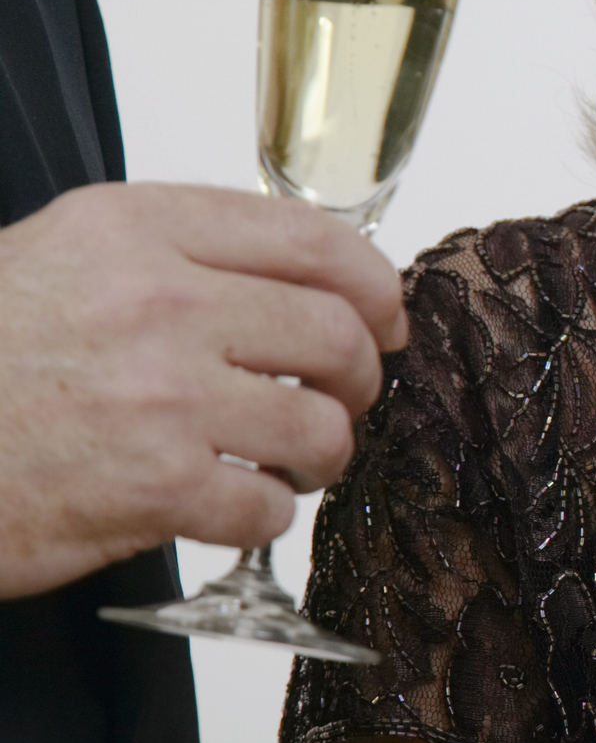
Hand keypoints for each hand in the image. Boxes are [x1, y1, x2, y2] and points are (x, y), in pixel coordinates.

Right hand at [0, 182, 408, 598]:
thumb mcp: (62, 256)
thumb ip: (178, 254)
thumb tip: (299, 280)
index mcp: (138, 228)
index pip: (314, 240)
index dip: (374, 287)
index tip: (385, 318)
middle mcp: (158, 301)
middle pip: (338, 334)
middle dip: (360, 377)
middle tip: (342, 401)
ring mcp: (161, 396)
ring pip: (321, 426)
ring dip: (321, 454)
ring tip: (287, 460)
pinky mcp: (155, 487)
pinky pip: (268, 506)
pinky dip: (262, 514)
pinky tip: (226, 504)